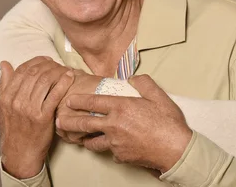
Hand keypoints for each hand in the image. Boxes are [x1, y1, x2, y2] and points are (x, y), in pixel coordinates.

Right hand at [0, 57, 73, 178]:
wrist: (20, 153)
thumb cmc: (13, 130)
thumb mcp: (3, 107)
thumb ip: (4, 84)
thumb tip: (5, 64)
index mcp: (6, 97)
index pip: (22, 71)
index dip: (35, 61)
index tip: (45, 59)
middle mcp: (16, 102)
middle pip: (34, 73)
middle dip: (47, 64)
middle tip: (56, 63)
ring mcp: (30, 110)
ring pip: (45, 81)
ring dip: (56, 71)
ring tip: (63, 69)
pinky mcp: (43, 118)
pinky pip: (55, 95)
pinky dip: (63, 82)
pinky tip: (69, 76)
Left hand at [56, 75, 191, 172]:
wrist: (176, 149)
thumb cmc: (168, 122)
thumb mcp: (158, 95)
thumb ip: (143, 83)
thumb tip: (133, 79)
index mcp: (121, 107)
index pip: (93, 102)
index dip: (78, 101)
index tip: (69, 100)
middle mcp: (114, 125)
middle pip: (84, 123)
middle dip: (69, 122)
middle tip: (59, 120)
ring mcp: (115, 143)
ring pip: (93, 142)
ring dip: (86, 139)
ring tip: (80, 137)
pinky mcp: (120, 156)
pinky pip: (110, 151)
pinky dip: (109, 148)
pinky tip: (111, 146)